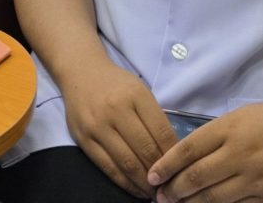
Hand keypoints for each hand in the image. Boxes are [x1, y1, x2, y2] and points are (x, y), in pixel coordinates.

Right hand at [59, 62, 176, 197]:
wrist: (80, 72)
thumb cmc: (116, 84)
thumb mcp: (140, 91)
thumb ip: (155, 119)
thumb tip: (171, 155)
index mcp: (136, 96)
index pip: (162, 133)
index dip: (174, 157)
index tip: (181, 170)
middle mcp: (116, 110)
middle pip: (146, 150)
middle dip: (161, 173)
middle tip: (171, 187)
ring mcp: (98, 125)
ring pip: (127, 163)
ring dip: (144, 183)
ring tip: (155, 193)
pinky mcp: (83, 139)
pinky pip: (107, 167)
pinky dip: (125, 183)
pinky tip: (136, 189)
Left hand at [149, 100, 262, 202]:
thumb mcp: (241, 116)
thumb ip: (214, 134)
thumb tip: (186, 155)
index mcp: (229, 129)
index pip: (188, 150)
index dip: (166, 166)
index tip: (152, 176)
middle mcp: (240, 154)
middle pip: (197, 177)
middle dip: (173, 190)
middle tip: (159, 196)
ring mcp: (256, 178)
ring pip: (214, 198)